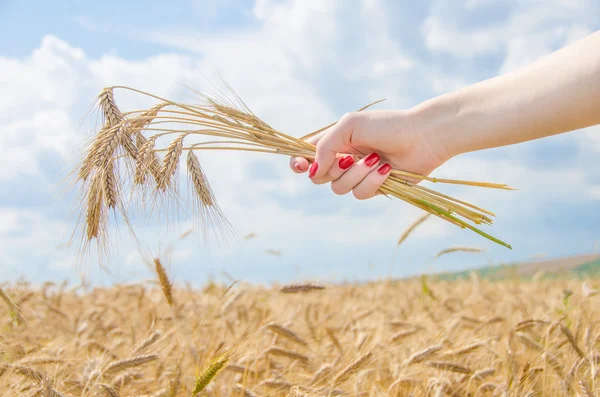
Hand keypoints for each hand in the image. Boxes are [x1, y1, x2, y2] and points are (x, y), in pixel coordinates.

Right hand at [290, 109, 450, 198]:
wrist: (423, 137)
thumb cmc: (387, 126)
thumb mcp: (350, 126)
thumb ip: (326, 146)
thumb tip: (313, 171)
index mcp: (333, 141)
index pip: (305, 156)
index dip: (298, 164)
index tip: (301, 166)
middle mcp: (341, 159)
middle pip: (318, 177)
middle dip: (334, 169)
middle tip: (351, 157)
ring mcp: (356, 175)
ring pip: (339, 189)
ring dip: (357, 174)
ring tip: (376, 159)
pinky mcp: (372, 187)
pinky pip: (359, 194)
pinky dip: (372, 182)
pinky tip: (386, 169)